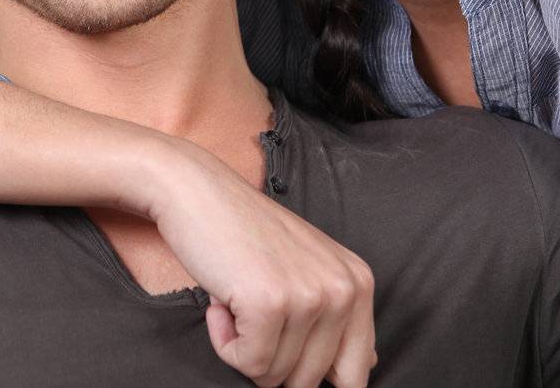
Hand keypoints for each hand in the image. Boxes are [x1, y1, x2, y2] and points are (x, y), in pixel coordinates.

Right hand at [146, 140, 376, 387]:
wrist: (195, 190)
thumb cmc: (242, 230)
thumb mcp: (307, 267)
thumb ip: (340, 318)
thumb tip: (365, 367)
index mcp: (358, 283)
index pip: (357, 371)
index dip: (314, 375)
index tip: (283, 348)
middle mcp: (343, 289)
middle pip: (310, 380)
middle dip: (271, 358)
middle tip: (251, 310)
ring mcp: (309, 296)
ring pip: (276, 375)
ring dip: (243, 346)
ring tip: (236, 299)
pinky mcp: (270, 303)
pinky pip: (248, 362)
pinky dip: (224, 343)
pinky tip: (221, 304)